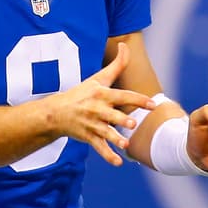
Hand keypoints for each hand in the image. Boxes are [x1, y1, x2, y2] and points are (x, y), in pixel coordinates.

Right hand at [51, 42, 157, 166]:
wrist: (56, 113)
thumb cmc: (82, 93)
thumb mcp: (97, 78)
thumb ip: (116, 65)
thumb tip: (126, 44)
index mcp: (102, 95)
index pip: (122, 96)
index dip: (137, 100)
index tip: (152, 104)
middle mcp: (97, 110)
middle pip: (112, 115)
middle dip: (121, 120)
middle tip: (132, 123)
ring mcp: (92, 125)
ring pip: (106, 133)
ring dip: (115, 139)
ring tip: (124, 144)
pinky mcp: (88, 137)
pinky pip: (99, 148)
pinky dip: (108, 156)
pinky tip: (118, 163)